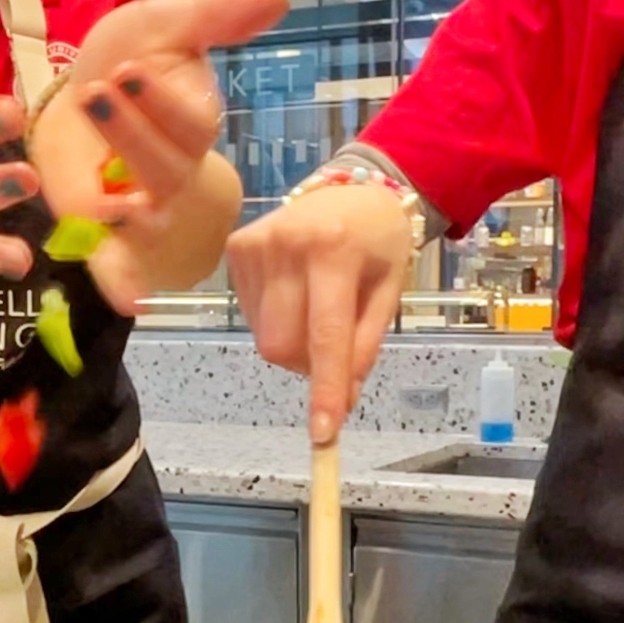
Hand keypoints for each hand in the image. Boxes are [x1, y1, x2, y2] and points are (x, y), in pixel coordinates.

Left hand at [29, 0, 287, 308]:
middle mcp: (172, 175)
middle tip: (99, 94)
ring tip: (114, 207)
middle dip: (132, 136)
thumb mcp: (170, 27)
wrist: (77, 101)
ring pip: (147, 219)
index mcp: (190, 127)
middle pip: (165, 170)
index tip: (129, 71)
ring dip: (129, 213)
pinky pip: (120, 266)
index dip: (162, 103)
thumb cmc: (132, 64)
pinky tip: (127, 299)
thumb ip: (221, 17)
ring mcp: (138, 209)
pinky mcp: (99, 232)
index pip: (190, 125)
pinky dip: (125, 284)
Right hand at [226, 184, 413, 443]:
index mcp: (334, 250)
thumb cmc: (378, 244)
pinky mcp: (235, 249)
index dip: (324, 389)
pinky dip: (276, 322)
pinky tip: (295, 295)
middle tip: (333, 352)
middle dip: (308, 367)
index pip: (325, 336)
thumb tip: (340, 400)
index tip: (323, 433)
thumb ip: (364, 346)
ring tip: (317, 310)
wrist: (353, 189)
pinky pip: (252, 317)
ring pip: (265, 337)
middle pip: (282, 346)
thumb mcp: (388, 293)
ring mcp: (254, 244)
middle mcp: (287, 243)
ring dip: (294, 345)